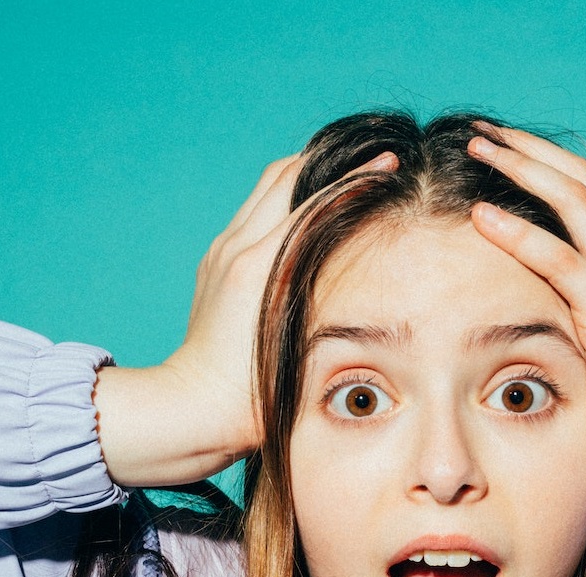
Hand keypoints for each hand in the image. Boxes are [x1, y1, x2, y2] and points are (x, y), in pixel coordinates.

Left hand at [95, 151, 396, 485]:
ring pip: (267, 187)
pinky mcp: (215, 262)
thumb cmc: (253, 394)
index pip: (317, 199)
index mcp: (263, 265)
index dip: (358, 178)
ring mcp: (222, 251)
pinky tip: (310, 214)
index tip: (391, 163)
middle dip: (330, 160)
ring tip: (343, 174)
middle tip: (371, 159)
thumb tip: (364, 258)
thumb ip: (326, 295)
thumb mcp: (300, 345)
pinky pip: (254, 213)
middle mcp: (239, 247)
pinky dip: (285, 201)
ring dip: (306, 174)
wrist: (193, 408)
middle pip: (287, 174)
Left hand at [467, 127, 585, 504]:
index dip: (542, 159)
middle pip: (578, 178)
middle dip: (525, 148)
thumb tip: (543, 296)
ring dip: (520, 169)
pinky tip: (481, 216)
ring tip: (476, 150)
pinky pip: (560, 259)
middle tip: (478, 131)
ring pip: (572, 199)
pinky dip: (518, 233)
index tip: (498, 146)